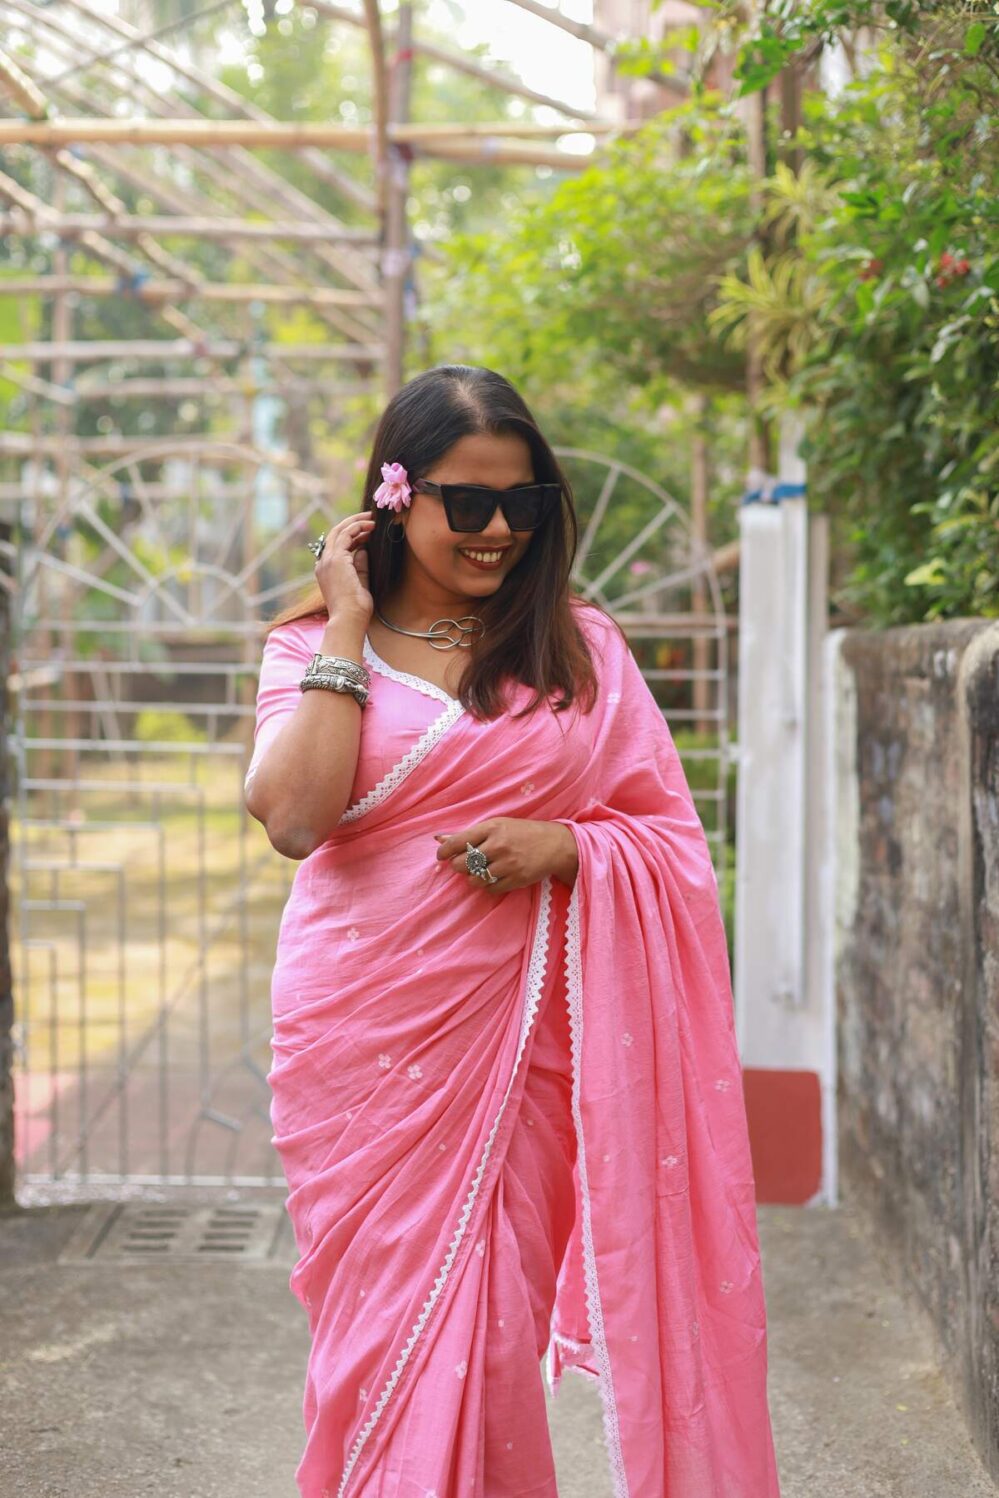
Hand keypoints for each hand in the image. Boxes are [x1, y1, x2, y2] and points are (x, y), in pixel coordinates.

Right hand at [314, 510, 375, 625]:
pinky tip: (370, 527)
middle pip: (335, 534)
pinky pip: (346, 534)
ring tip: (372, 519)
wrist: (348, 619)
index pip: (336, 546)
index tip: (366, 533)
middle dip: (352, 523)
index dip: (351, 536)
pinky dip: (358, 527)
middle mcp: (323, 563)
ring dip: (356, 522)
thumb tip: (364, 550)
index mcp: (325, 570)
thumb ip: (360, 567)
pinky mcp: (336, 559)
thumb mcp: (360, 584)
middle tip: (369, 518)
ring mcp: (327, 560)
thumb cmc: (355, 610)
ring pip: (339, 531)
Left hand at [433, 818, 577, 893]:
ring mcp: (508, 864)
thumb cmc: (522, 833)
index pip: (457, 842)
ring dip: (473, 878)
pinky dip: (488, 886)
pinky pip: (490, 889)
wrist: (554, 845)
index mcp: (492, 828)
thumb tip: (439, 838)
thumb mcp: (497, 825)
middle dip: (459, 866)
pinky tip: (495, 877)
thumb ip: (470, 834)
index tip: (441, 856)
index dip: (444, 851)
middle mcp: (499, 845)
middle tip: (466, 864)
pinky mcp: (516, 879)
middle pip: (462, 864)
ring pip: (474, 880)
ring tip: (482, 871)